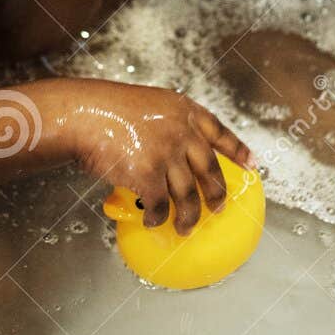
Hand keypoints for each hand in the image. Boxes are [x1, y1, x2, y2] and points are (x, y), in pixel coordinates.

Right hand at [65, 83, 252, 234]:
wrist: (82, 114)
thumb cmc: (105, 109)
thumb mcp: (147, 106)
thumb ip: (166, 125)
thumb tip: (174, 156)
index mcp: (183, 110)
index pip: (219, 131)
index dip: (237, 150)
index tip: (252, 164)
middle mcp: (181, 131)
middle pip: (209, 169)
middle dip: (217, 193)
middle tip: (219, 208)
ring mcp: (167, 153)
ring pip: (189, 195)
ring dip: (190, 216)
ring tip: (187, 228)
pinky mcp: (149, 174)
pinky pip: (160, 205)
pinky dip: (159, 218)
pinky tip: (155, 223)